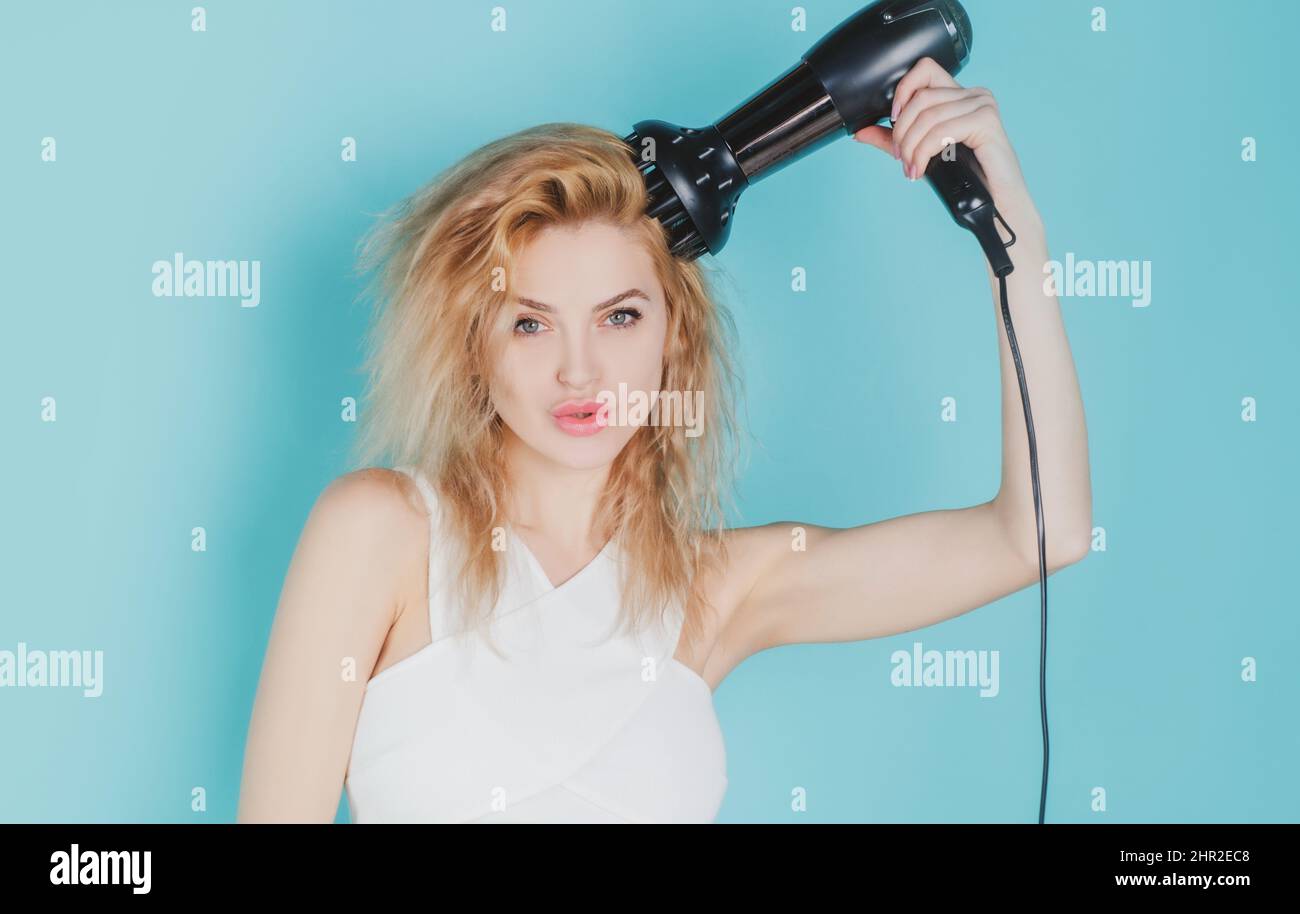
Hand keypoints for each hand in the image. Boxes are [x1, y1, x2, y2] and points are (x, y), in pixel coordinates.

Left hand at [854, 57, 1040, 233]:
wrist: (995, 204)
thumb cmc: (966, 180)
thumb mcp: (921, 153)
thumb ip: (892, 139)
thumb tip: (860, 132)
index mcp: (959, 96)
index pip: (925, 70)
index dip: (903, 89)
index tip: (891, 118)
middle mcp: (973, 94)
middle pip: (922, 96)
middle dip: (902, 130)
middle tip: (899, 157)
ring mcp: (982, 105)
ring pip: (929, 115)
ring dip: (911, 146)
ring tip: (910, 167)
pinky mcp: (986, 122)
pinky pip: (942, 130)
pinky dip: (924, 152)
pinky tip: (921, 168)